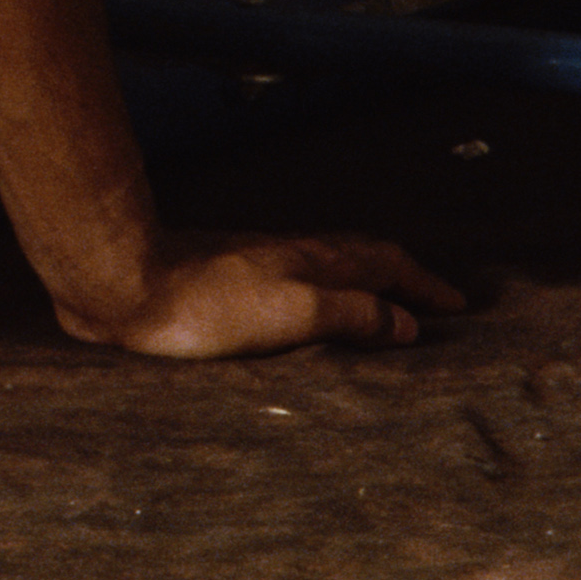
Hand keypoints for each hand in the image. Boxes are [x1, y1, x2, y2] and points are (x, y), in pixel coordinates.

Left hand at [58, 230, 464, 357]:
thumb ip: (353, 314)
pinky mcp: (220, 283)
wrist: (121, 286)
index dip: (424, 285)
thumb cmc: (205, 305)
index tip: (459, 306)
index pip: (386, 264)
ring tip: (378, 306)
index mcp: (313, 262)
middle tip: (431, 301)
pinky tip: (303, 314)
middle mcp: (288, 256)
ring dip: (359, 283)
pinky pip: (291, 284)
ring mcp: (253, 265)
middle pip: (358, 257)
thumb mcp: (295, 312)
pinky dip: (318, 295)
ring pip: (323, 267)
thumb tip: (407, 323)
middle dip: (401, 277)